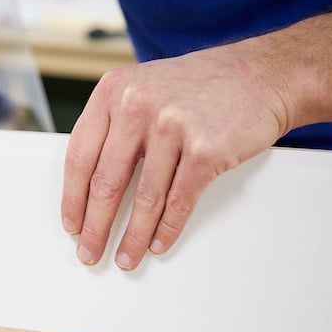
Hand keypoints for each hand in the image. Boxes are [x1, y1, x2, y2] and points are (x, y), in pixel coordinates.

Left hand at [61, 40, 289, 269]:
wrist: (260, 74)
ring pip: (144, 198)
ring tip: (125, 257)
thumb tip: (89, 184)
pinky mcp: (205, 150)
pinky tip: (158, 243)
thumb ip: (114, 126)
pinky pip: (179, 202)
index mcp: (113, 91)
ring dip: (132, 237)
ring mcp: (172, 126)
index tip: (71, 223)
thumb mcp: (143, 89)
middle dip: (95, 227)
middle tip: (89, 250)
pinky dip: (167, 229)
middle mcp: (137, 105)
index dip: (72, 197)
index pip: (80, 155)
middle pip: (106, 182)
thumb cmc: (199, 86)